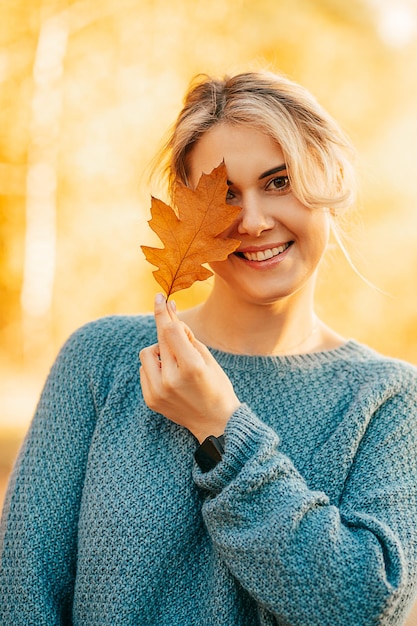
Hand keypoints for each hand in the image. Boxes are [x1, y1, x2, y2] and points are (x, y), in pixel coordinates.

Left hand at [139, 294, 240, 442]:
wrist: (215, 424)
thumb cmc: (217, 387)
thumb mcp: (208, 359)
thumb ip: (188, 336)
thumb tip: (171, 314)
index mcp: (191, 367)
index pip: (171, 331)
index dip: (165, 313)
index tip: (160, 298)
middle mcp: (171, 380)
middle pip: (159, 339)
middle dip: (165, 326)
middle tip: (169, 315)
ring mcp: (158, 392)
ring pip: (147, 353)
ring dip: (159, 350)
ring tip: (176, 362)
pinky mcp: (150, 400)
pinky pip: (144, 370)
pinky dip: (155, 367)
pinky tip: (170, 376)